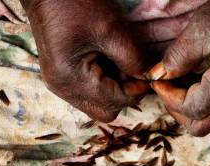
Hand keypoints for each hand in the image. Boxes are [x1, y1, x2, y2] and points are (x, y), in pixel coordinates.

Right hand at [21, 0, 149, 121]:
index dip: (136, 91)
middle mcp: (62, 88)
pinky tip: (106, 60)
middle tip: (131, 69)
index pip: (115, 102)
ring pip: (97, 104)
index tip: (147, 74)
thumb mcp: (112, 30)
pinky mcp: (61, 77)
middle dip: (124, 94)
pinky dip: (102, 83)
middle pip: (105, 111)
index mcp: (71, 79)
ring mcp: (59, 84)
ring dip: (114, 89)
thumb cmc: (77, 3)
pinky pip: (88, 93)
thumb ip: (134, 60)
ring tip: (117, 61)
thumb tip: (149, 78)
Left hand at [149, 0, 209, 135]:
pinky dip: (200, 99)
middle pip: (200, 126)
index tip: (157, 80)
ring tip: (176, 80)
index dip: (168, 98)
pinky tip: (191, 77)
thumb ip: (176, 58)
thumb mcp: (200, 30)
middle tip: (165, 87)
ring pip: (208, 119)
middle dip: (177, 110)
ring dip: (188, 106)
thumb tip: (157, 76)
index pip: (191, 109)